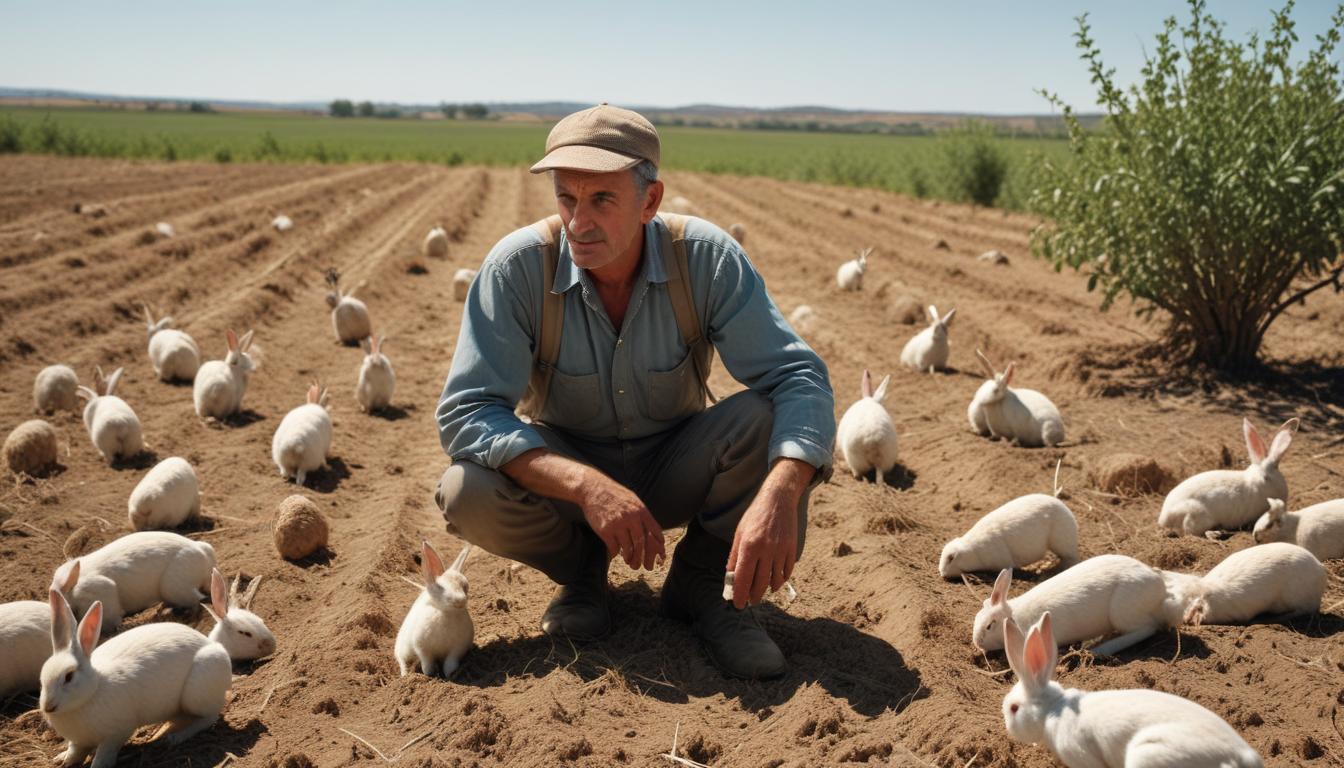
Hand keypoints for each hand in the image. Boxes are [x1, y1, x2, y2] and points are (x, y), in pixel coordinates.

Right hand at [579, 477, 664, 570]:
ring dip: (629, 558)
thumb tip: (651, 529)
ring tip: (629, 561)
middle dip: (643, 557)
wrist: (593, 489)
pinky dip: (615, 553)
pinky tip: (615, 553)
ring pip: (628, 548)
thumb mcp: (633, 499)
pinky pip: (614, 548)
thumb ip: (641, 513)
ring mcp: (618, 524)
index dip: (658, 543)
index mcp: (640, 510)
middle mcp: (631, 518)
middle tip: (642, 564)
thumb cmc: (614, 494)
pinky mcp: (605, 530)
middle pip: (641, 543)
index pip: (655, 530)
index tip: (660, 551)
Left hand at [727, 459, 811, 608]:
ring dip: (767, 590)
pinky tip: (774, 582)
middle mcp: (765, 550)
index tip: (737, 604)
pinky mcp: (792, 549)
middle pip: (760, 582)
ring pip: (775, 580)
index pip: (743, 577)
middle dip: (753, 596)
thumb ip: (735, 556)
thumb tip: (731, 576)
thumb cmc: (755, 516)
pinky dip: (781, 580)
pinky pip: (787, 571)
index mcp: (749, 545)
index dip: (739, 594)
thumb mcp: (739, 533)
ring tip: (761, 592)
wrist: (778, 500)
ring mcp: (781, 550)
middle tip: (749, 602)